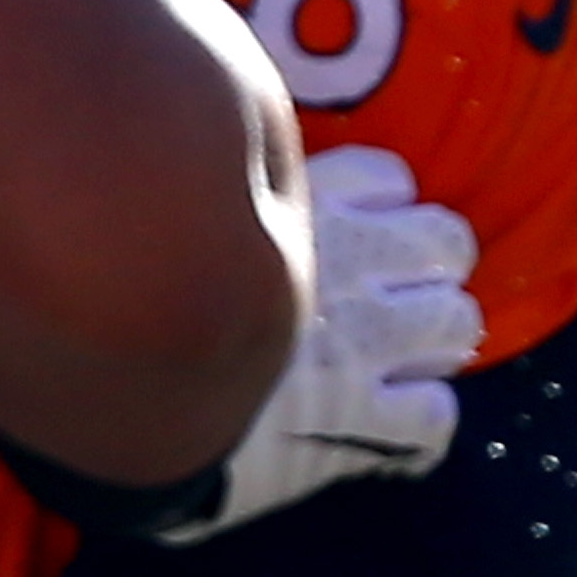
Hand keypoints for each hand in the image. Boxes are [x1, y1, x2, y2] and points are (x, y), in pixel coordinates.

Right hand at [153, 145, 480, 543]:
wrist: (121, 405)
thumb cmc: (133, 300)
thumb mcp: (175, 212)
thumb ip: (222, 186)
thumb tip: (226, 149)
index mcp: (302, 212)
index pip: (387, 179)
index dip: (379, 204)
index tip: (358, 226)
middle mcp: (346, 271)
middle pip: (446, 242)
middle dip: (427, 267)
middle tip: (392, 294)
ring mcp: (360, 348)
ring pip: (456, 324)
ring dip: (434, 341)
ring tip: (400, 359)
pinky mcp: (358, 422)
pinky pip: (434, 417)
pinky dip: (420, 423)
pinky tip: (389, 427)